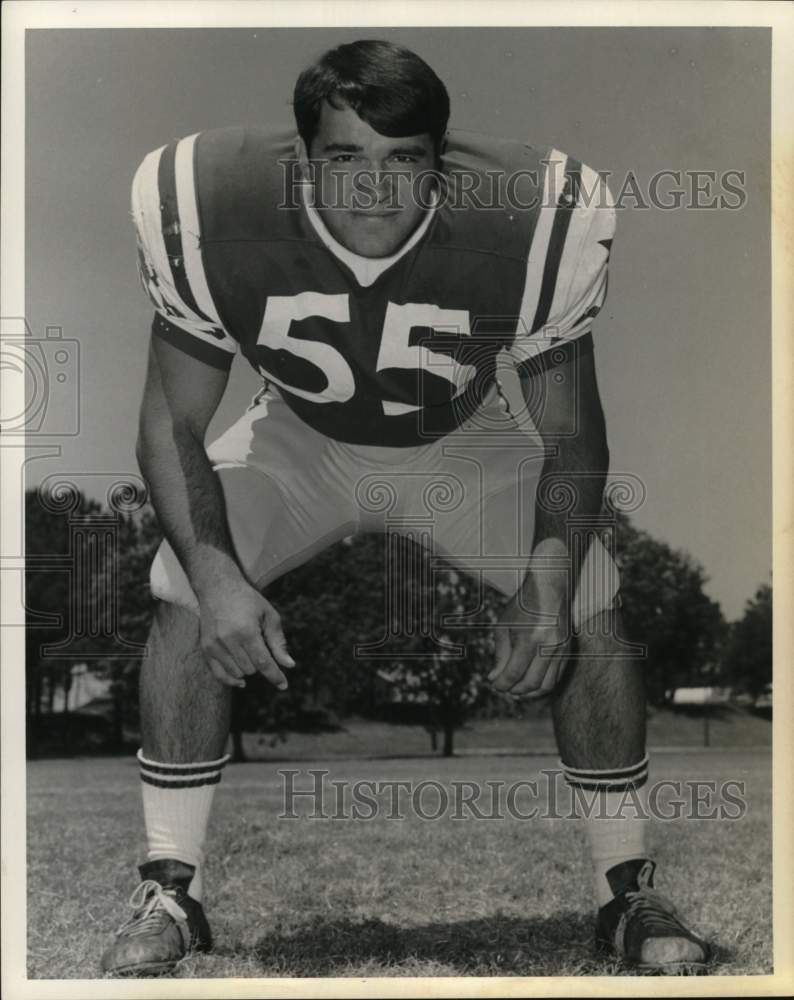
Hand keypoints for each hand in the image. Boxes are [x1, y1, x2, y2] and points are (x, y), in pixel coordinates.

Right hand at [197, 575, 294, 689]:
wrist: (218, 587)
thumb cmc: (248, 600)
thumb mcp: (269, 616)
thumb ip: (278, 642)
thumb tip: (289, 665)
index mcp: (246, 631)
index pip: (263, 662)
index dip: (275, 676)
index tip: (283, 685)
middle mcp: (228, 640)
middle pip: (251, 669)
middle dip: (260, 663)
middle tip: (261, 646)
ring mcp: (214, 645)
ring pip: (237, 672)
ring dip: (247, 668)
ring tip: (248, 650)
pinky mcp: (205, 648)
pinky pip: (218, 674)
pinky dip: (231, 679)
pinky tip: (241, 681)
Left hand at [489, 572, 571, 698]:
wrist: (550, 589)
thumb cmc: (523, 605)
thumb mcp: (503, 626)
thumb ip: (500, 654)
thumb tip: (495, 678)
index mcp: (529, 639)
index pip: (514, 673)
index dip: (502, 684)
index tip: (494, 685)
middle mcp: (548, 647)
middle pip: (531, 683)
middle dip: (515, 690)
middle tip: (505, 688)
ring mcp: (561, 650)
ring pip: (547, 685)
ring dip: (530, 692)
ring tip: (517, 689)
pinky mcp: (568, 650)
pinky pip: (557, 676)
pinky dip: (543, 684)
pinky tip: (532, 681)